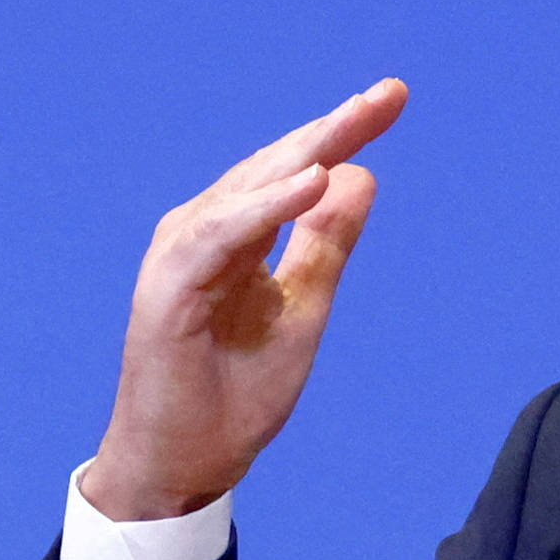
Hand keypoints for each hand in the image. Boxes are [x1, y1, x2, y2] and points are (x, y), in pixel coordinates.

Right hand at [79, 79, 408, 521]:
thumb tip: (360, 175)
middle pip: (274, 167)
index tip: (392, 97)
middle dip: (331, 129)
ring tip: (351, 128)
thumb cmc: (233, 395)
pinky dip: (262, 208)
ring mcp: (180, 257)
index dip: (342, 133)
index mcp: (237, 237)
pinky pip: (220, 236)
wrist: (186, 465)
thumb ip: (325, 246)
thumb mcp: (301, 311)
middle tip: (386, 95)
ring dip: (300, 156)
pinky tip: (308, 184)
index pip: (295, 172)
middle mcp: (204, 234)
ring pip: (246, 191)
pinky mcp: (167, 290)